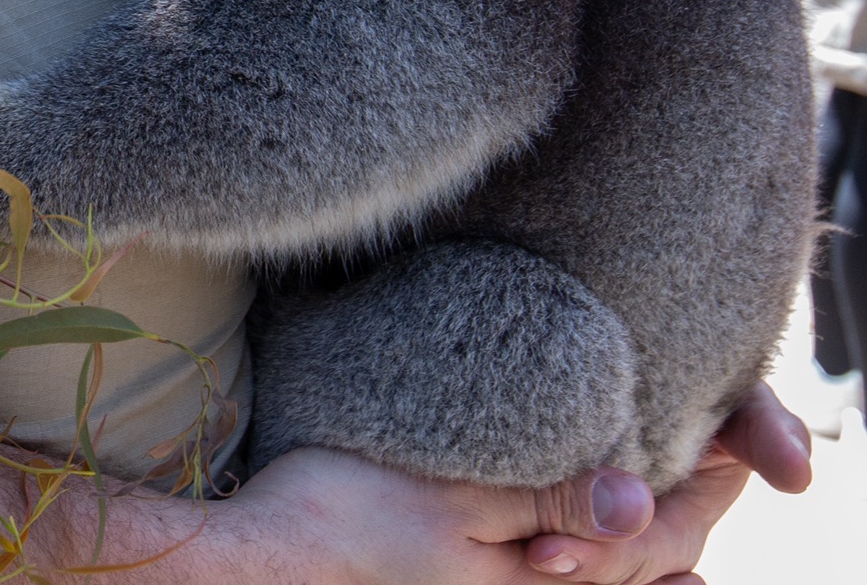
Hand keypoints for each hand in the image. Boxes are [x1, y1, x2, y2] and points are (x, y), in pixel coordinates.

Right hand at [223, 386, 810, 584]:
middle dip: (685, 511)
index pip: (655, 536)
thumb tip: (639, 495)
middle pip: (646, 564)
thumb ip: (548, 498)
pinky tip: (607, 549)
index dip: (700, 486)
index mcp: (548, 583)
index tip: (732, 436)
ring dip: (649, 541)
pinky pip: (569, 578)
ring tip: (682, 500)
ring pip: (611, 578)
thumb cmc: (351, 520)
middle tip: (721, 452)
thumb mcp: (456, 501)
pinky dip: (604, 561)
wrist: (275, 562)